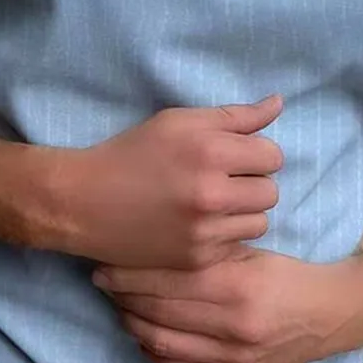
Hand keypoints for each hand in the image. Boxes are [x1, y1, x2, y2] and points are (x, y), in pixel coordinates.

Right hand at [54, 96, 283, 269]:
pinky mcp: (197, 258)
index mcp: (209, 150)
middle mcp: (212, 192)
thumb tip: (278, 103)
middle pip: (271, 191)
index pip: (272, 155)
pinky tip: (196, 224)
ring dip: (242, 212)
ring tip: (211, 204)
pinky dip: (223, 235)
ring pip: (259, 222)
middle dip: (252, 183)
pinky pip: (236, 245)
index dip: (255, 154)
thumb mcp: (178, 122)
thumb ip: (234, 116)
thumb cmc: (131, 154)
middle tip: (221, 180)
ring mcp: (205, 230)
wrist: (84, 202)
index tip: (232, 157)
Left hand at [92, 248, 362, 362]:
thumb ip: (205, 252)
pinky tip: (142, 335)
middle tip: (102, 282)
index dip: (128, 275)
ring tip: (117, 306)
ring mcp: (233, 358)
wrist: (331, 315)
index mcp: (236, 286)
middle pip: (157, 312)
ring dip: (132, 325)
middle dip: (122, 298)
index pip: (165, 281)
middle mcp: (232, 326)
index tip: (103, 264)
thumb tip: (151, 243)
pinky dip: (152, 353)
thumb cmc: (285, 274)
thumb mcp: (249, 252)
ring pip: (161, 344)